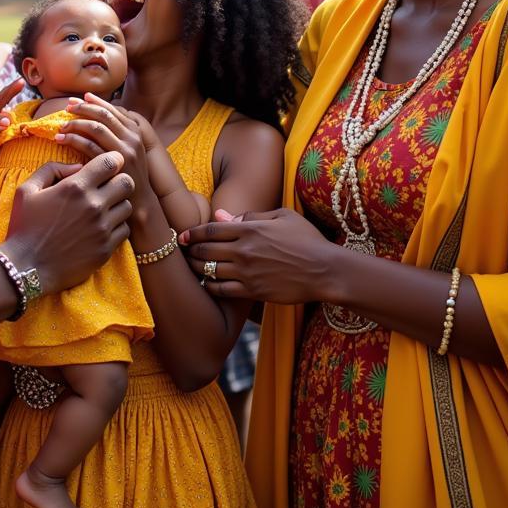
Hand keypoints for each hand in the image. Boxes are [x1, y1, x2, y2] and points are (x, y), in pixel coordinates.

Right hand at [2, 152, 133, 293]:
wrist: (25, 267)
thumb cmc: (24, 227)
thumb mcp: (27, 190)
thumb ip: (52, 170)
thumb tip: (78, 167)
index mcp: (75, 187)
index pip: (111, 162)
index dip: (112, 160)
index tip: (106, 166)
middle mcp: (93, 206)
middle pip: (127, 182)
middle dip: (118, 181)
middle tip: (107, 187)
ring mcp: (102, 229)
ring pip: (128, 206)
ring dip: (117, 205)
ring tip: (103, 209)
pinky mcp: (106, 249)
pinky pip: (125, 229)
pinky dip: (116, 226)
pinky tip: (101, 228)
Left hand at [55, 93, 152, 194]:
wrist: (139, 201)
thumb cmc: (129, 174)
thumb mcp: (130, 149)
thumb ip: (119, 132)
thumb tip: (99, 113)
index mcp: (135, 131)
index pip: (112, 109)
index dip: (94, 102)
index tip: (79, 98)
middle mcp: (131, 138)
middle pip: (103, 115)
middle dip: (83, 108)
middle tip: (67, 107)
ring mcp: (123, 151)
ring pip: (96, 128)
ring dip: (75, 123)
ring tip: (62, 126)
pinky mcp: (112, 165)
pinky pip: (89, 146)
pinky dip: (73, 139)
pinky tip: (61, 139)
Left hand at [181, 208, 339, 303]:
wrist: (324, 270)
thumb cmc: (306, 239)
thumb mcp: (281, 216)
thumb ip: (250, 216)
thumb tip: (221, 216)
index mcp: (250, 229)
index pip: (210, 229)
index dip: (192, 232)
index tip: (183, 235)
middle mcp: (244, 250)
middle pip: (205, 249)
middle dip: (190, 250)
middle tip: (183, 252)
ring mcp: (247, 272)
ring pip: (209, 270)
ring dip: (196, 268)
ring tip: (191, 267)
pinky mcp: (253, 291)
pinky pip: (221, 290)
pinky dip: (210, 287)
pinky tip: (207, 284)